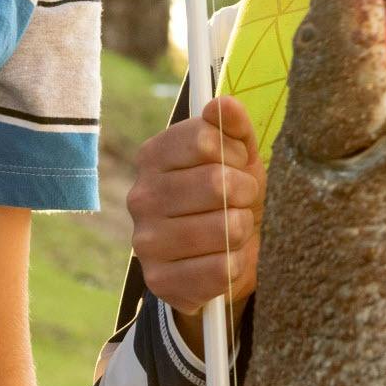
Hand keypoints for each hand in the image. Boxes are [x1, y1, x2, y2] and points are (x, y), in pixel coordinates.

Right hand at [126, 96, 262, 348]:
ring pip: (223, 227)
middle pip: (216, 182)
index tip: (237, 165)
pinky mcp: (159, 281)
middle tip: (240, 201)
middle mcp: (140, 196)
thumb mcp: (239, 156)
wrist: (226, 256)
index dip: (235, 153)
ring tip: (235, 229)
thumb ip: (234, 126)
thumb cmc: (232, 197)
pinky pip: (221, 269)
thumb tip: (223, 105)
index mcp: (153, 156)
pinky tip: (228, 260)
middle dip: (245, 193)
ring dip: (243, 229)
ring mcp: (145, 241)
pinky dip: (237, 264)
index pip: (204, 139)